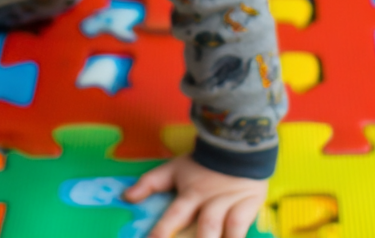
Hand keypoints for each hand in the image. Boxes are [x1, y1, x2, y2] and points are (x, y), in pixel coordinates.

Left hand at [124, 156, 266, 237]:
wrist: (237, 145)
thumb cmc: (202, 163)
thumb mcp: (173, 169)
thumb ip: (150, 183)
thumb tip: (125, 196)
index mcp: (190, 194)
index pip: (174, 216)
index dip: (163, 231)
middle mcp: (209, 201)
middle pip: (203, 228)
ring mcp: (229, 203)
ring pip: (222, 229)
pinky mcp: (248, 205)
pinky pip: (241, 227)